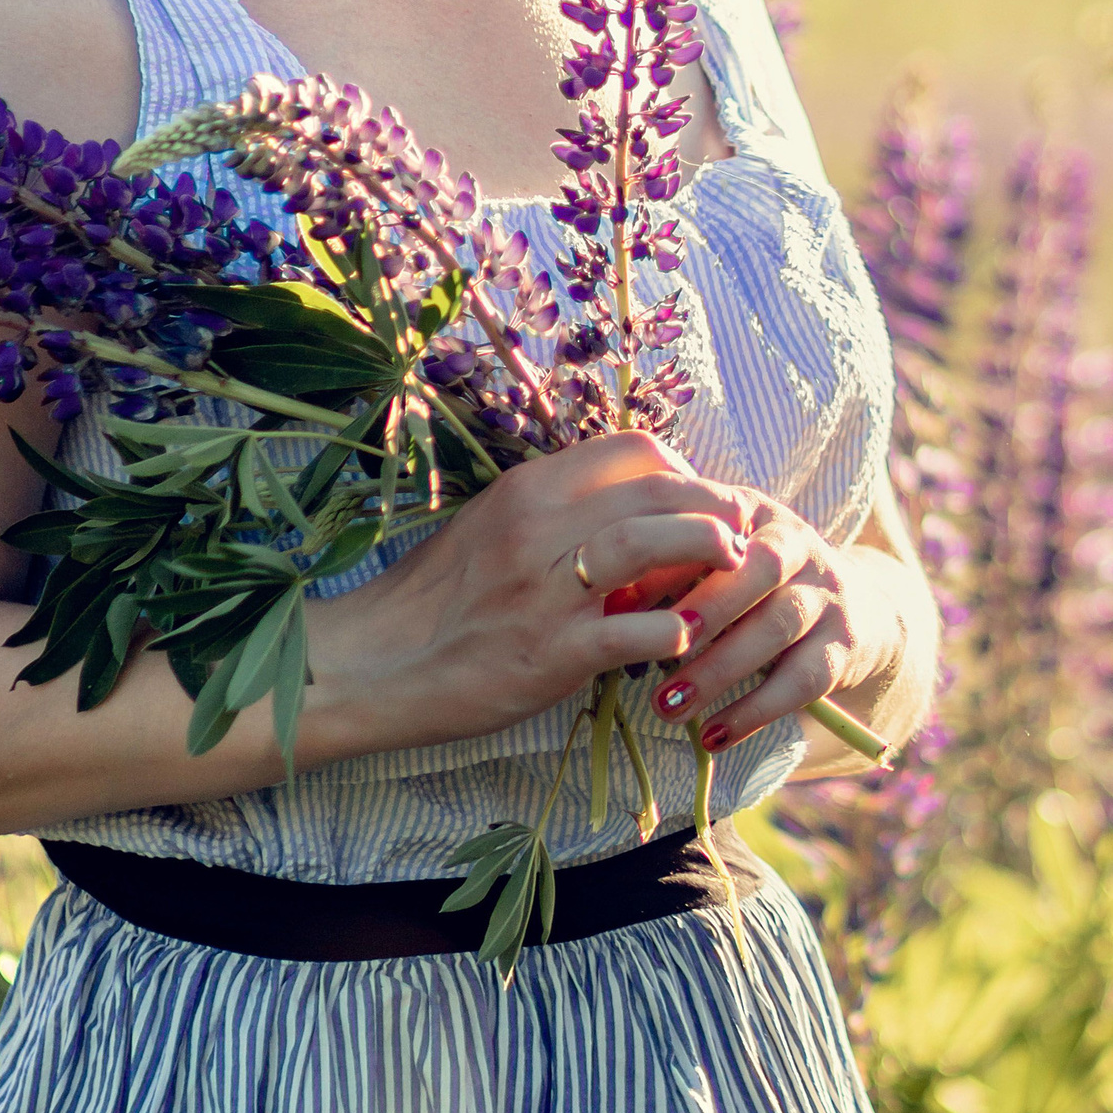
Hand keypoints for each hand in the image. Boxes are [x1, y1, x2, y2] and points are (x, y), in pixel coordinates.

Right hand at [323, 432, 740, 753]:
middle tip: (739, 530)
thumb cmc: (433, 599)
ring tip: (732, 564)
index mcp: (527, 489)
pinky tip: (687, 637)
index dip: (682, 470)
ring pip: (649, 544)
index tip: (698, 499)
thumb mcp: (490, 529)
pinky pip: (630, 632)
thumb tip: (629, 511)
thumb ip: (556, 514)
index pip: (630, 450)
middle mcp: (538, 526)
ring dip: (705, 549)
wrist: (373, 663)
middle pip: (655, 489)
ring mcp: (544, 589)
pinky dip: (671, 630)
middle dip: (714, 504)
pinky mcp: (550, 653)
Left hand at [625, 492, 903, 755]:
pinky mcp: (843, 647)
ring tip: (666, 705)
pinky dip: (754, 711)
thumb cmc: (753, 584)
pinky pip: (801, 680)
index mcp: (756, 513)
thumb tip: (608, 601)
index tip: (620, 600)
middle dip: (705, 609)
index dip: (669, 561)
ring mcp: (827, 596)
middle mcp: (799, 546)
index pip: (716, 525)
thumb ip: (672, 568)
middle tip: (649, 648)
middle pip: (760, 568)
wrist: (853, 608)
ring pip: (777, 626)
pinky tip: (714, 736)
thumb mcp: (718, 562)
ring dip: (718, 669)